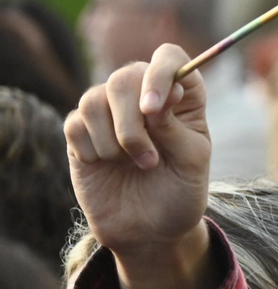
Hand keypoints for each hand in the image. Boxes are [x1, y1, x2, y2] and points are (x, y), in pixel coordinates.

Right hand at [65, 44, 215, 288]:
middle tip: (148, 159)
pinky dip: (92, 148)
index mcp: (183, 97)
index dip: (159, 73)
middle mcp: (144, 97)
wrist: (152, 231)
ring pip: (94, 98)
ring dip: (115, 139)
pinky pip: (75, 123)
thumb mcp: (191, 162)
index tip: (154, 107)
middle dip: (132, 121)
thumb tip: (154, 96)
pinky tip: (107, 166)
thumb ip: (174, 127)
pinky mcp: (82, 133)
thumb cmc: (180, 193)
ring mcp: (110, 113)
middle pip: (125, 77)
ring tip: (137, 166)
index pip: (169, 57)